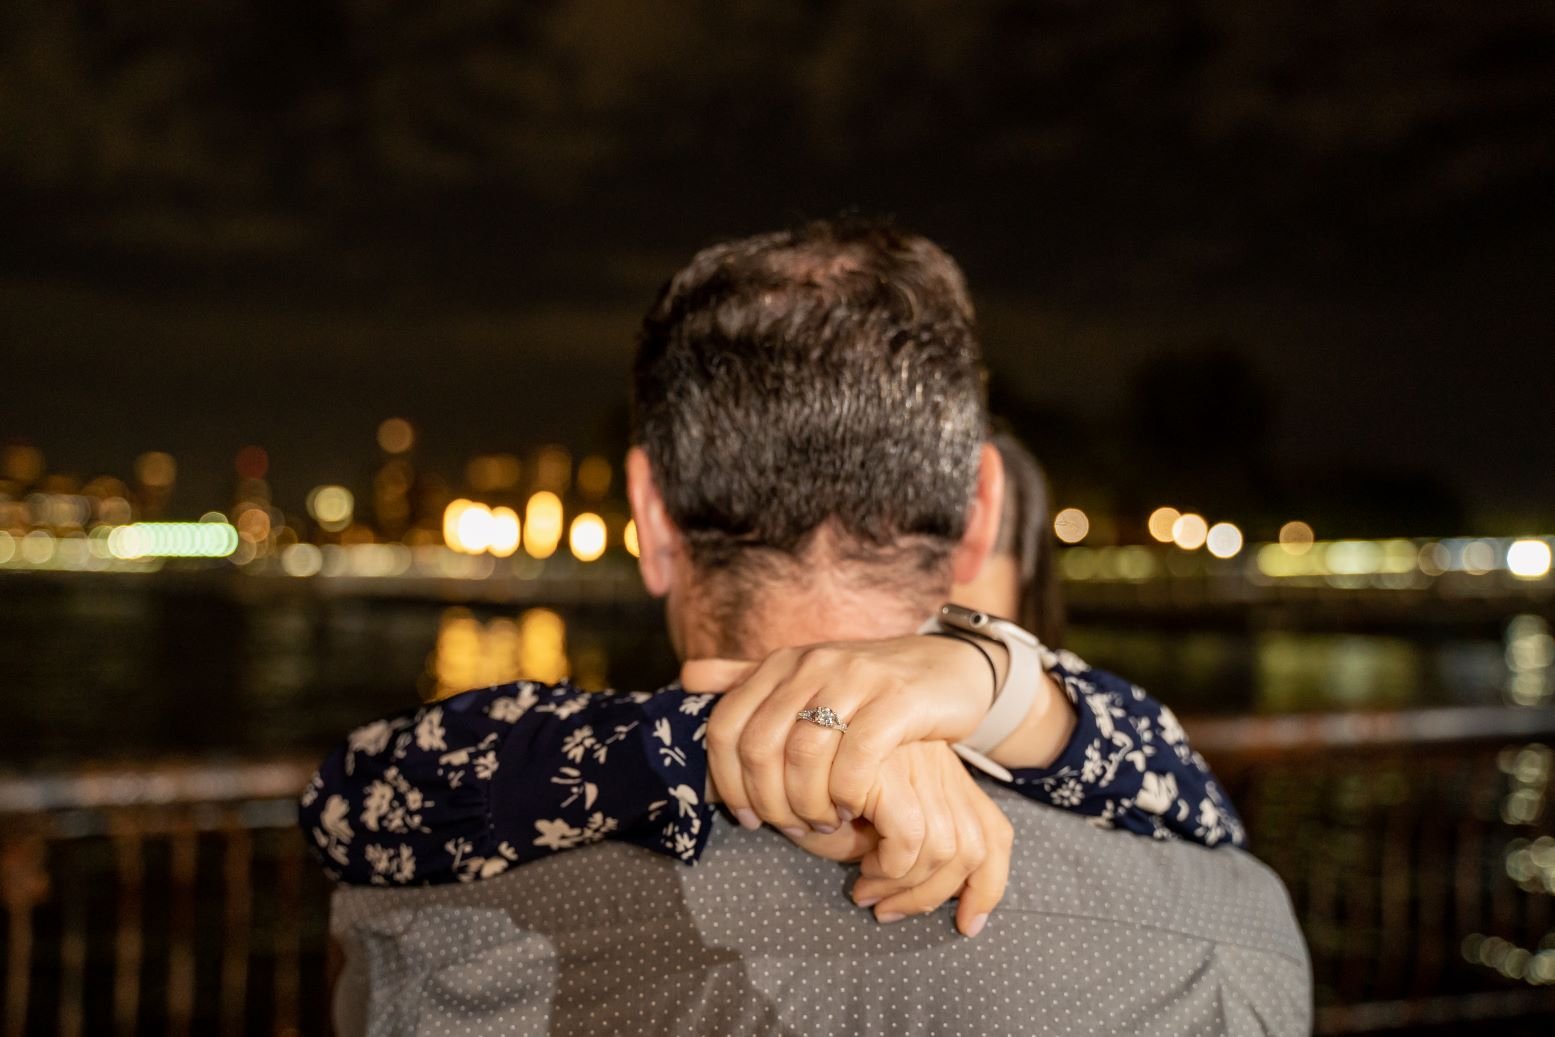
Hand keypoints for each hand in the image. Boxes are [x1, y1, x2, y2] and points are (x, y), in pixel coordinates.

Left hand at [684, 636, 1000, 834]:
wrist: (948, 666)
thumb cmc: (868, 686)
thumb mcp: (804, 677)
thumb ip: (747, 677)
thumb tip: (687, 677)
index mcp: (780, 663)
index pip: (726, 726)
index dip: (726, 780)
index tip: (747, 817)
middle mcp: (810, 664)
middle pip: (759, 744)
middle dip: (767, 799)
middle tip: (788, 828)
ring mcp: (855, 678)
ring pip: (804, 753)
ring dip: (806, 802)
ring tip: (821, 823)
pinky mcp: (897, 699)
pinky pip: (857, 756)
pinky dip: (846, 793)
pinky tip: (852, 808)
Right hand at [783, 741, 1012, 937]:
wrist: (769, 740)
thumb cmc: (810, 790)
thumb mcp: (858, 826)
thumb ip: (890, 850)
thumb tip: (905, 901)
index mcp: (942, 777)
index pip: (994, 837)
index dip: (987, 889)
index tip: (966, 924)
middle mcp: (937, 767)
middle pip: (975, 848)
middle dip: (931, 897)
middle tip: (884, 910)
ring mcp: (914, 762)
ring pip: (946, 847)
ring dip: (905, 887)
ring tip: (862, 890)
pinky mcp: (884, 766)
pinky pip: (909, 835)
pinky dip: (888, 865)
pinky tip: (856, 865)